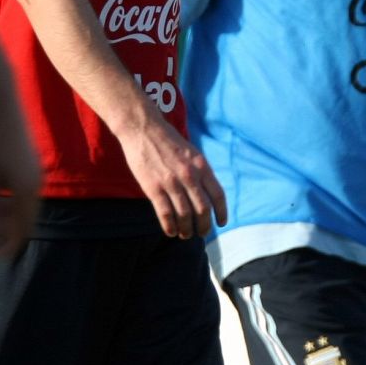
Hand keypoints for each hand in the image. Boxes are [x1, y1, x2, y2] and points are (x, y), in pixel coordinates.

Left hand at [0, 100, 40, 252]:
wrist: (2, 106)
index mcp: (27, 192)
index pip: (23, 228)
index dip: (11, 245)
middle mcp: (36, 185)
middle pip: (26, 219)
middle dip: (7, 231)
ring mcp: (36, 174)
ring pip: (25, 205)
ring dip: (7, 216)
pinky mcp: (31, 164)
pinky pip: (24, 192)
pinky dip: (11, 202)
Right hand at [117, 114, 227, 238]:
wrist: (143, 129)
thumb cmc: (168, 141)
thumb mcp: (192, 152)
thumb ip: (200, 171)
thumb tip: (208, 193)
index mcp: (201, 166)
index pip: (218, 195)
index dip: (221, 212)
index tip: (221, 223)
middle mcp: (189, 176)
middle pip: (203, 209)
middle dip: (204, 225)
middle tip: (202, 233)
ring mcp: (171, 183)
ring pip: (184, 215)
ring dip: (187, 230)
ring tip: (185, 235)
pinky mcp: (153, 188)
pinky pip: (165, 214)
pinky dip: (170, 226)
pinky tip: (171, 232)